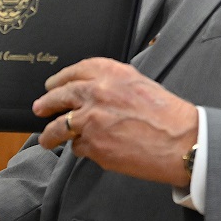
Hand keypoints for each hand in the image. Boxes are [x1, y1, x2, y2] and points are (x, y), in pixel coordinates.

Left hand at [32, 57, 198, 186]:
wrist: (182, 142)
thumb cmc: (168, 116)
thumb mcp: (140, 84)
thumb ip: (113, 84)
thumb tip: (92, 89)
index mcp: (110, 73)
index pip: (74, 71)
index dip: (60, 79)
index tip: (52, 85)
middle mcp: (96, 92)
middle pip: (59, 96)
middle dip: (45, 103)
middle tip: (39, 108)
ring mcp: (91, 120)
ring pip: (59, 126)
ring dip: (49, 134)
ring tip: (46, 139)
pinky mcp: (93, 145)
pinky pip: (77, 146)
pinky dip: (79, 149)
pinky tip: (86, 150)